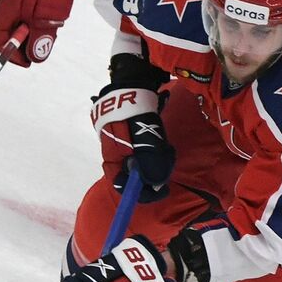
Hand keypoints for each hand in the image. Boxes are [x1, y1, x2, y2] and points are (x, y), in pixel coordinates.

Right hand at [0, 0, 84, 66]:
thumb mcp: (45, 19)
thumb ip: (38, 40)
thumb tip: (33, 59)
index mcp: (2, 13)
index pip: (0, 41)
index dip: (12, 55)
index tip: (28, 63)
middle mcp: (1, 5)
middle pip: (7, 33)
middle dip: (22, 44)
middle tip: (40, 46)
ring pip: (15, 21)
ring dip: (28, 30)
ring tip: (46, 28)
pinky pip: (21, 10)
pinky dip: (30, 18)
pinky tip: (45, 16)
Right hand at [92, 65, 175, 203]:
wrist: (131, 88)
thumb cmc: (134, 114)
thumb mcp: (144, 140)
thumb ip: (150, 162)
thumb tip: (155, 183)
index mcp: (113, 162)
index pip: (125, 188)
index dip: (144, 193)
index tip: (163, 189)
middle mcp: (116, 159)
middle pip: (137, 179)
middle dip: (156, 173)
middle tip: (168, 158)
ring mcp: (124, 150)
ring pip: (144, 167)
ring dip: (159, 161)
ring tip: (166, 146)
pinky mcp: (132, 143)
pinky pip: (146, 155)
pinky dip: (157, 152)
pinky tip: (162, 142)